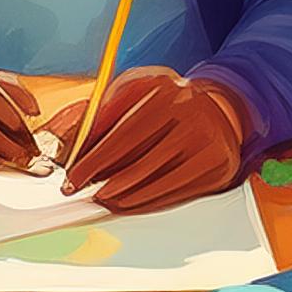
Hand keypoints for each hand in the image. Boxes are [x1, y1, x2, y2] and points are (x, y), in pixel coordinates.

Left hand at [42, 68, 246, 212]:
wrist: (218, 108)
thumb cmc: (167, 100)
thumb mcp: (137, 88)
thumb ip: (108, 109)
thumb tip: (81, 145)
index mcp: (168, 93)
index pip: (125, 135)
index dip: (95, 161)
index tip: (73, 178)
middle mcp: (193, 118)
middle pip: (141, 163)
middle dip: (106, 184)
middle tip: (85, 194)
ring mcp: (209, 145)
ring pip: (158, 183)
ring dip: (124, 198)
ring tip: (103, 200)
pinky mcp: (218, 169)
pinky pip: (176, 194)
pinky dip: (148, 203)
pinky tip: (129, 203)